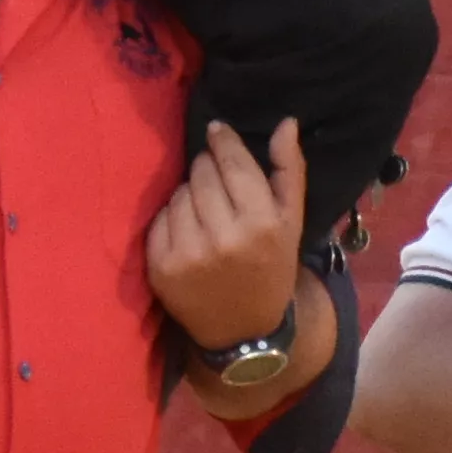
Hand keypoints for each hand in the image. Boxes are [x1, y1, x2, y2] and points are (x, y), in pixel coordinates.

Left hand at [142, 117, 307, 358]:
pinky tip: (189, 232)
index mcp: (261, 224)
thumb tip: (285, 122)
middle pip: (201, 173)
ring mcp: (188, 254)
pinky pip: (160, 218)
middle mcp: (224, 238)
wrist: (244, 331)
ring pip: (179, 193)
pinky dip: (172, 218)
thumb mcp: (291, 222)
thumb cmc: (272, 268)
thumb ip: (289, 170)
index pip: (231, 163)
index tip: (216, 132)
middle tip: (216, 183)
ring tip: (205, 212)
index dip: (222, 141)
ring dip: (189, 193)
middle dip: (207, 169)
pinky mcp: (161, 268)